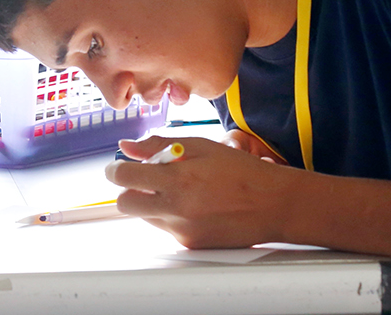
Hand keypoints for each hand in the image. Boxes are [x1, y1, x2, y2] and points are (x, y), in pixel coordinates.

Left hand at [107, 136, 300, 247]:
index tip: (117, 168)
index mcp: (178, 179)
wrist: (275, 205)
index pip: (125, 177)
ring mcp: (183, 230)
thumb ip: (159, 146)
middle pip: (126, 204)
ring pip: (146, 216)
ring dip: (152, 202)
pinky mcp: (191, 244)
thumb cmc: (242, 172)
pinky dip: (172, 216)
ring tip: (182, 191)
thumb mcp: (202, 148)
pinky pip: (167, 228)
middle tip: (143, 180)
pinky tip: (196, 206)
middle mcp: (177, 208)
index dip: (115, 170)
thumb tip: (127, 146)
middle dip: (128, 190)